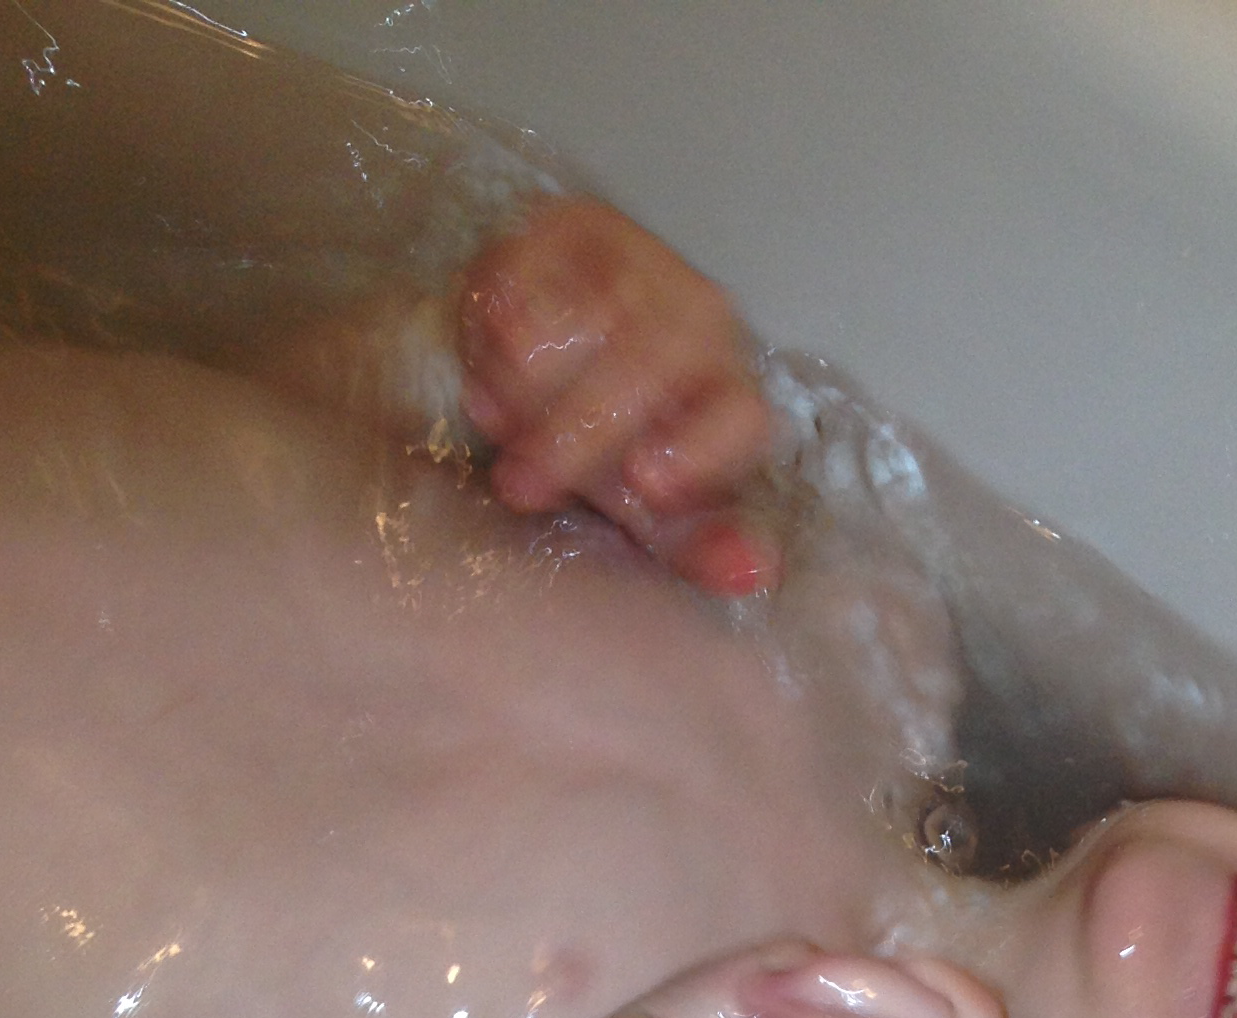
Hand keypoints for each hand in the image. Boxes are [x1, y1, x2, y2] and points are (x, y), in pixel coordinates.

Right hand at [457, 198, 779, 594]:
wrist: (564, 354)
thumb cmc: (620, 441)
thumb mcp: (656, 509)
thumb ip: (698, 545)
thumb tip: (751, 576)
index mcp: (732, 389)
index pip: (739, 416)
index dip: (700, 453)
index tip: (645, 486)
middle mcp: (702, 315)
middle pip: (652, 363)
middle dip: (579, 434)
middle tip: (523, 485)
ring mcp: (640, 260)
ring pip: (589, 312)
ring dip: (531, 380)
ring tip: (499, 422)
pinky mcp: (575, 223)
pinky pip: (531, 264)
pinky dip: (498, 320)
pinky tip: (486, 362)